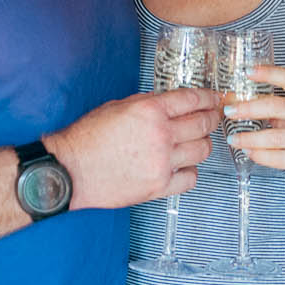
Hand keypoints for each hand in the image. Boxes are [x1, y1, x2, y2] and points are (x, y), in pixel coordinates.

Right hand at [49, 88, 220, 210]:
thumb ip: (148, 103)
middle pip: (203, 124)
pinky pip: (191, 178)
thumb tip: (171, 104)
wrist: (70, 170)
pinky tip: (183, 166)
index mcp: (149, 110)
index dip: (208, 97)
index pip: (192, 99)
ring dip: (203, 144)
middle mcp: (161, 135)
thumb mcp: (117, 106)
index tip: (213, 98)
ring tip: (197, 142)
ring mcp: (162, 163)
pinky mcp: (159, 186)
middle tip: (213, 117)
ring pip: (202, 151)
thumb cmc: (86, 138)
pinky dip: (191, 171)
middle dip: (212, 118)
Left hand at [222, 65, 284, 195]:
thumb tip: (236, 100)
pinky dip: (260, 155)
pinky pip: (279, 158)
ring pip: (275, 137)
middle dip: (249, 108)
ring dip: (249, 138)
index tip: (246, 72)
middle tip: (229, 111)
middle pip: (278, 107)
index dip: (267, 73)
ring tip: (234, 138)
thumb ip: (273, 106)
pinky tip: (249, 152)